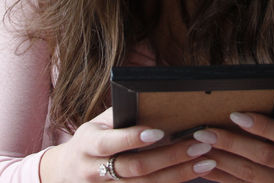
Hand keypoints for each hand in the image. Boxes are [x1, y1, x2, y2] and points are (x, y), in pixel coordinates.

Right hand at [40, 107, 217, 182]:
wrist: (67, 172)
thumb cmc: (92, 137)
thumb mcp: (98, 123)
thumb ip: (122, 115)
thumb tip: (156, 99)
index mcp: (87, 144)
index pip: (110, 144)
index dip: (133, 139)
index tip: (159, 132)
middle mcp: (94, 171)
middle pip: (135, 168)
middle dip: (170, 157)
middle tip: (199, 144)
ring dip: (179, 174)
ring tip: (206, 161)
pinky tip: (193, 173)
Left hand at [192, 111, 273, 181]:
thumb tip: (246, 98)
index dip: (262, 126)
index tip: (234, 115)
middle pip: (266, 158)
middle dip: (233, 144)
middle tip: (206, 133)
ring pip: (253, 178)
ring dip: (224, 163)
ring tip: (201, 149)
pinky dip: (224, 178)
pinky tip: (207, 167)